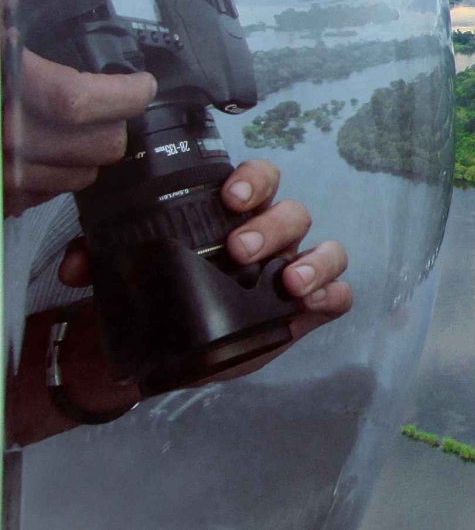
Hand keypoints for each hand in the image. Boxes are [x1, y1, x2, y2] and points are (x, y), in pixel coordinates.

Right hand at [2, 0, 157, 216]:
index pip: (83, 102)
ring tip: (75, 126)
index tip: (141, 83)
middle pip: (96, 146)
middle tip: (112, 103)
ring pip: (76, 176)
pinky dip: (49, 177)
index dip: (125, 95)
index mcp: (3, 83)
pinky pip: (40, 198)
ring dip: (84, 153)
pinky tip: (39, 149)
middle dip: (113, 123)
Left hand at [59, 158, 353, 337]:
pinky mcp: (308, 311)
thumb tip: (75, 264)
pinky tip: (311, 304)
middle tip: (238, 250)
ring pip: (327, 248)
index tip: (230, 196)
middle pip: (292, 212)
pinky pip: (339, 295)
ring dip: (311, 260)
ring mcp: (295, 272)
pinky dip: (331, 294)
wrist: (171, 355)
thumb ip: (100, 261)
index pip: (259, 180)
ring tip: (286, 283)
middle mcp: (273, 237)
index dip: (253, 180)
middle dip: (270, 226)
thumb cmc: (163, 296)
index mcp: (236, 217)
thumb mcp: (128, 276)